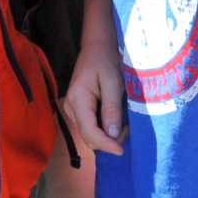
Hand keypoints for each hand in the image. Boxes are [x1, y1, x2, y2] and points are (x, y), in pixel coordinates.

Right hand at [63, 36, 126, 154]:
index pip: (89, 132)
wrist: (96, 47)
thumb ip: (112, 109)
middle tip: (127, 129)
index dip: (106, 145)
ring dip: (106, 136)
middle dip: (108, 141)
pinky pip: (90, 127)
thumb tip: (113, 135)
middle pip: (88, 137)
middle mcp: (70, 107)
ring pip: (89, 134)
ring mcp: (71, 109)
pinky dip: (103, 129)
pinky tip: (115, 120)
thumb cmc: (106, 61)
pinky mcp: (77, 109)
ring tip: (123, 123)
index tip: (122, 150)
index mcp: (77, 99)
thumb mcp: (113, 82)